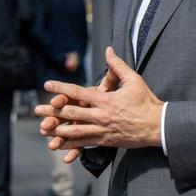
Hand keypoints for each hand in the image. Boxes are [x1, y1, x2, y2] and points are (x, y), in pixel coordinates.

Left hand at [36, 47, 160, 161]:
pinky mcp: (107, 141)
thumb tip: (108, 50)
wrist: (158, 125)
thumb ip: (118, 65)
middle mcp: (101, 115)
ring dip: (58, 130)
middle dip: (53, 112)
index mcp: (105, 100)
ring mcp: (103, 130)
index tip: (47, 85)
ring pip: (75, 132)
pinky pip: (85, 144)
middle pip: (71, 114)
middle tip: (37, 111)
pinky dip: (72, 146)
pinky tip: (61, 146)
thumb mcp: (133, 79)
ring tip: (44, 130)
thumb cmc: (146, 101)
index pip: (77, 92)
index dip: (60, 88)